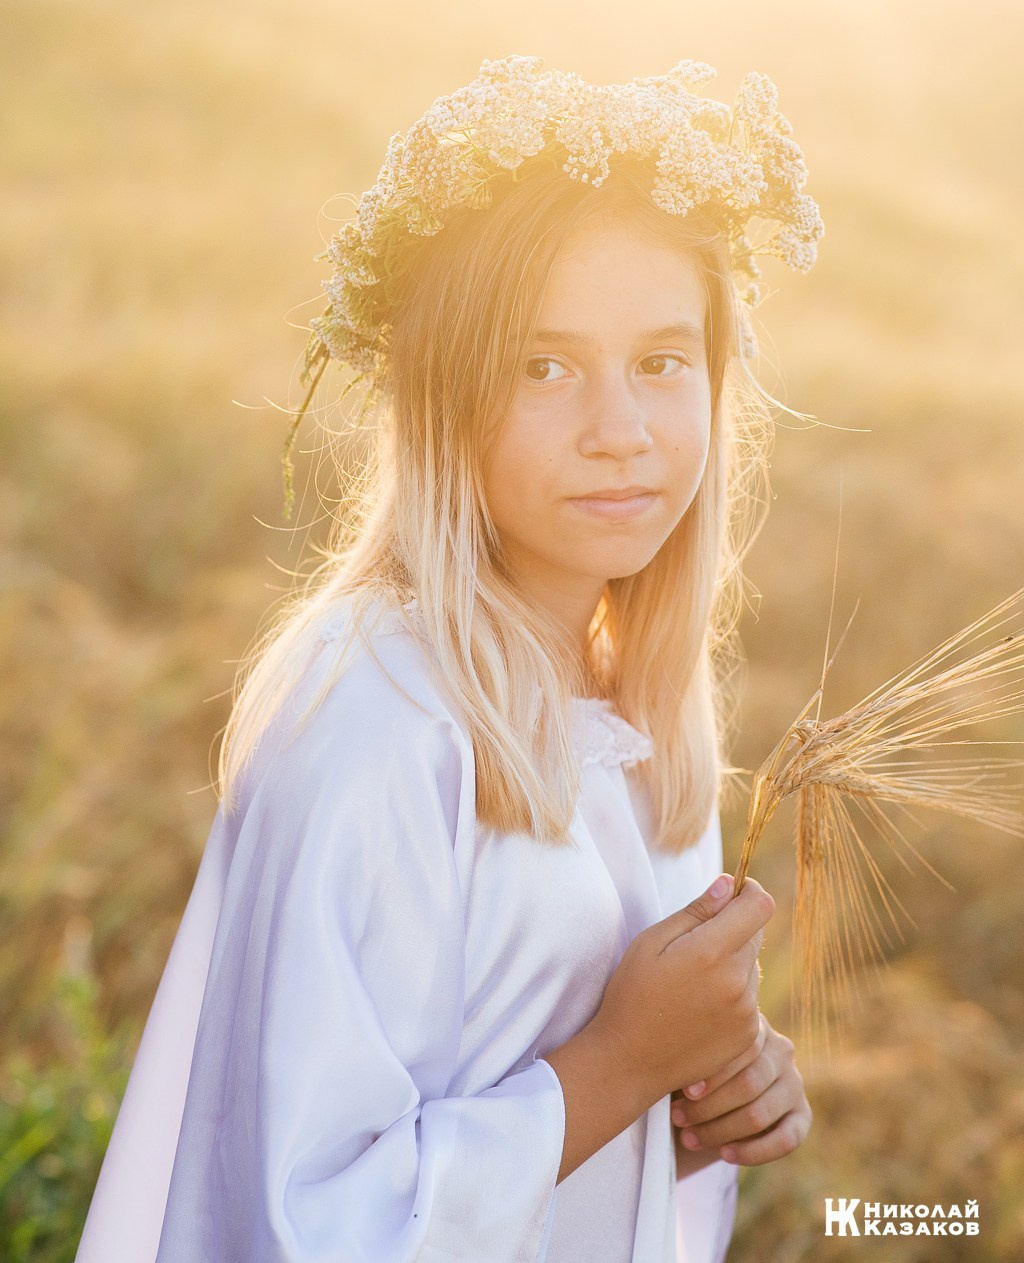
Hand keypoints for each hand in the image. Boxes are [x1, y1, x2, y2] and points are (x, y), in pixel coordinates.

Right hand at [588, 874, 773, 1111]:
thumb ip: (695, 911)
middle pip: (756, 934)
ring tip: (692, 982)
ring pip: (752, 967)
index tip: (732, 892)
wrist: (629, 1061)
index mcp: (712, 952)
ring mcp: (747, 1013)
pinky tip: (698, 1006)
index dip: (748, 891)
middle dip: (734, 926)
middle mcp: (738, 982)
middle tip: (696, 941)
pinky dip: (733, 993)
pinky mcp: (748, 1036)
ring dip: (733, 962)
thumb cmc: (632, 995)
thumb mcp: (652, 942)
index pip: (760, 906)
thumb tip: (727, 884)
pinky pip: (750, 999)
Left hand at [670, 1015, 811, 1166]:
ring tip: (689, 1138)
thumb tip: (673, 1063)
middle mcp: (781, 1050)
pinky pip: (786, 1139)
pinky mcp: (802, 1115)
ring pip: (760, 1114)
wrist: (707, 1099)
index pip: (742, 1047)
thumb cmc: (691, 1070)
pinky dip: (753, 1151)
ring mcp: (794, 1083)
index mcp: (754, 1025)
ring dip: (720, 1130)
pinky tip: (725, 1155)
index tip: (685, 1091)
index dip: (713, 1072)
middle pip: (749, 1084)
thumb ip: (690, 1051)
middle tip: (677, 1118)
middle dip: (709, 1106)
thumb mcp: (690, 1055)